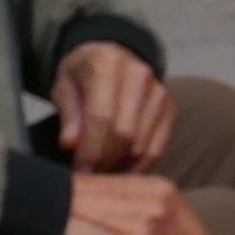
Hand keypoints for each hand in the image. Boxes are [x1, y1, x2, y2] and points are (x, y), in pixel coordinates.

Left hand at [51, 42, 174, 173]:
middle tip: (90, 178)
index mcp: (107, 64)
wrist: (111, 57)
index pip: (101, 117)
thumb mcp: (64, 88)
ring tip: (103, 177)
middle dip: (105, 162)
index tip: (79, 171)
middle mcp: (139, 75)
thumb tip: (71, 145)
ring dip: (122, 168)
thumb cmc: (82, 75)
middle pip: (125, 133)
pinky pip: (158, 148)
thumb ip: (69, 115)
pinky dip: (140, 166)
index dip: (90, 149)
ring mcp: (159, 92)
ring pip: (142, 145)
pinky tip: (122, 173)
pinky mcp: (170, 109)